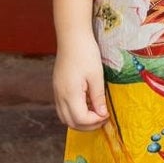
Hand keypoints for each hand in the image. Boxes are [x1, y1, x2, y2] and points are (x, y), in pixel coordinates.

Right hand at [51, 0, 108, 128]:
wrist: (71, 36)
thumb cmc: (86, 53)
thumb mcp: (96, 76)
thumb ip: (98, 97)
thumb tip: (101, 114)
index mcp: (70, 94)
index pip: (81, 119)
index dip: (95, 121)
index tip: (107, 115)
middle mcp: (60, 96)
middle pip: (71, 122)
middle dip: (88, 125)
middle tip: (103, 118)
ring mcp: (56, 92)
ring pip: (65, 117)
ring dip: (80, 121)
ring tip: (95, 114)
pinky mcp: (57, 87)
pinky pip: (63, 108)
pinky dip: (74, 112)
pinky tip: (86, 105)